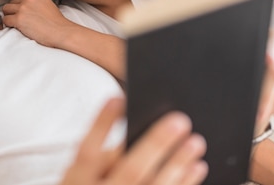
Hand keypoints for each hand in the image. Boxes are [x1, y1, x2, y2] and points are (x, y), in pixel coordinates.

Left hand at [1, 0, 72, 46]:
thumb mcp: (45, 2)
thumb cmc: (55, 21)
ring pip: (6, 10)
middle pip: (11, 2)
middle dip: (14, 11)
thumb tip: (17, 2)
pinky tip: (18, 28)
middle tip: (24, 19)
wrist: (61, 32)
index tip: (25, 12)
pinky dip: (9, 25)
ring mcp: (23, 8)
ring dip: (10, 17)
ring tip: (20, 24)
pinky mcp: (19, 19)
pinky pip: (5, 20)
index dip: (19, 5)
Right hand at [60, 98, 207, 184]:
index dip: (101, 124)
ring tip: (196, 142)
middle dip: (156, 144)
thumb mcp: (80, 178)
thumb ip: (102, 159)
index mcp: (76, 183)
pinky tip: (197, 168)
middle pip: (130, 171)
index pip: (87, 151)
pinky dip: (185, 184)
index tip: (118, 97)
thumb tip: (134, 130)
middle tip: (180, 120)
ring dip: (178, 165)